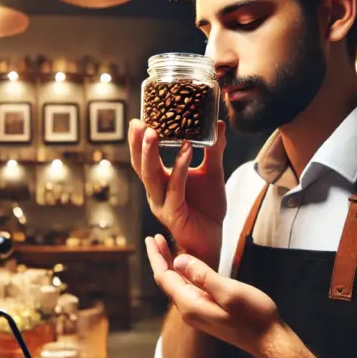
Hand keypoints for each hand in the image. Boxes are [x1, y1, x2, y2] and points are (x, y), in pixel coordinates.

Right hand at [129, 119, 226, 264]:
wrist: (212, 238)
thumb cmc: (207, 208)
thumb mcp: (212, 173)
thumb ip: (213, 151)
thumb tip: (218, 124)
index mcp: (160, 181)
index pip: (143, 158)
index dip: (138, 140)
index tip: (138, 118)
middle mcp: (156, 191)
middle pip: (140, 165)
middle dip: (138, 143)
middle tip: (139, 122)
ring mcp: (162, 203)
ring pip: (151, 177)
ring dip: (150, 153)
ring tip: (153, 133)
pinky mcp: (173, 213)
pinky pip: (174, 188)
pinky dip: (180, 168)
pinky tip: (186, 150)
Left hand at [145, 234, 283, 356]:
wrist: (268, 340)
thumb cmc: (254, 316)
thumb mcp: (230, 292)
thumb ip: (203, 276)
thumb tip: (179, 260)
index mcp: (190, 305)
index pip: (164, 277)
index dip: (156, 257)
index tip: (151, 238)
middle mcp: (189, 310)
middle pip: (167, 281)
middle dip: (160, 259)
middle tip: (155, 238)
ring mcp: (198, 312)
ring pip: (177, 285)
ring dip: (170, 265)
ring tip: (166, 248)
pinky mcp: (207, 311)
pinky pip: (188, 289)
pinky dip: (183, 273)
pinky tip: (186, 266)